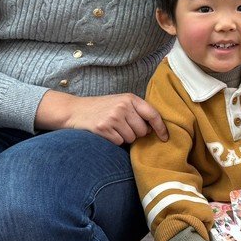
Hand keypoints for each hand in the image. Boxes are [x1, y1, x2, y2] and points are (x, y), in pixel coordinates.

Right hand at [39, 91, 167, 144]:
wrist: (74, 110)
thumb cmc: (100, 108)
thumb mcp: (119, 102)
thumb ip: (136, 111)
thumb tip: (154, 129)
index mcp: (130, 98)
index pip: (153, 114)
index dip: (161, 128)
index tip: (165, 138)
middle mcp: (123, 106)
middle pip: (143, 131)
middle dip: (136, 133)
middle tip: (123, 127)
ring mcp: (113, 117)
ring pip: (131, 138)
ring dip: (124, 138)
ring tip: (113, 129)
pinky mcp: (104, 128)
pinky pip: (119, 142)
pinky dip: (114, 141)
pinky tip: (106, 133)